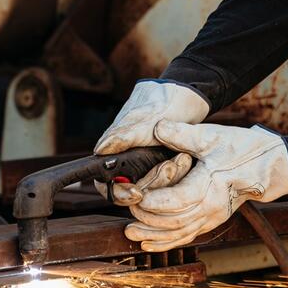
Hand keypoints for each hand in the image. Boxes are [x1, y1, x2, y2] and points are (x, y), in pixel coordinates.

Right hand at [94, 81, 208, 204]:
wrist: (186, 93)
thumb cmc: (161, 104)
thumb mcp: (145, 121)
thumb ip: (124, 136)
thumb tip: (100, 151)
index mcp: (113, 150)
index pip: (105, 184)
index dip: (118, 193)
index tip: (138, 193)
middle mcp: (126, 159)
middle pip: (131, 188)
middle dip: (151, 184)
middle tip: (169, 169)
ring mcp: (144, 162)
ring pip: (151, 185)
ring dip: (166, 176)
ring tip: (181, 159)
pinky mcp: (161, 163)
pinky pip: (166, 178)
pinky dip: (175, 171)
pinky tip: (185, 159)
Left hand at [124, 121, 287, 251]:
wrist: (270, 166)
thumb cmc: (241, 148)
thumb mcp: (212, 136)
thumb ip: (183, 134)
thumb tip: (157, 127)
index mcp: (211, 184)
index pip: (179, 200)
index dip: (155, 201)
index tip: (136, 196)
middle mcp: (212, 207)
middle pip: (175, 222)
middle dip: (148, 219)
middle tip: (128, 212)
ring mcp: (213, 217)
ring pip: (179, 234)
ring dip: (153, 236)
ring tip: (130, 233)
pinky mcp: (211, 221)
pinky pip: (187, 237)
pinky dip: (167, 242)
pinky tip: (148, 244)